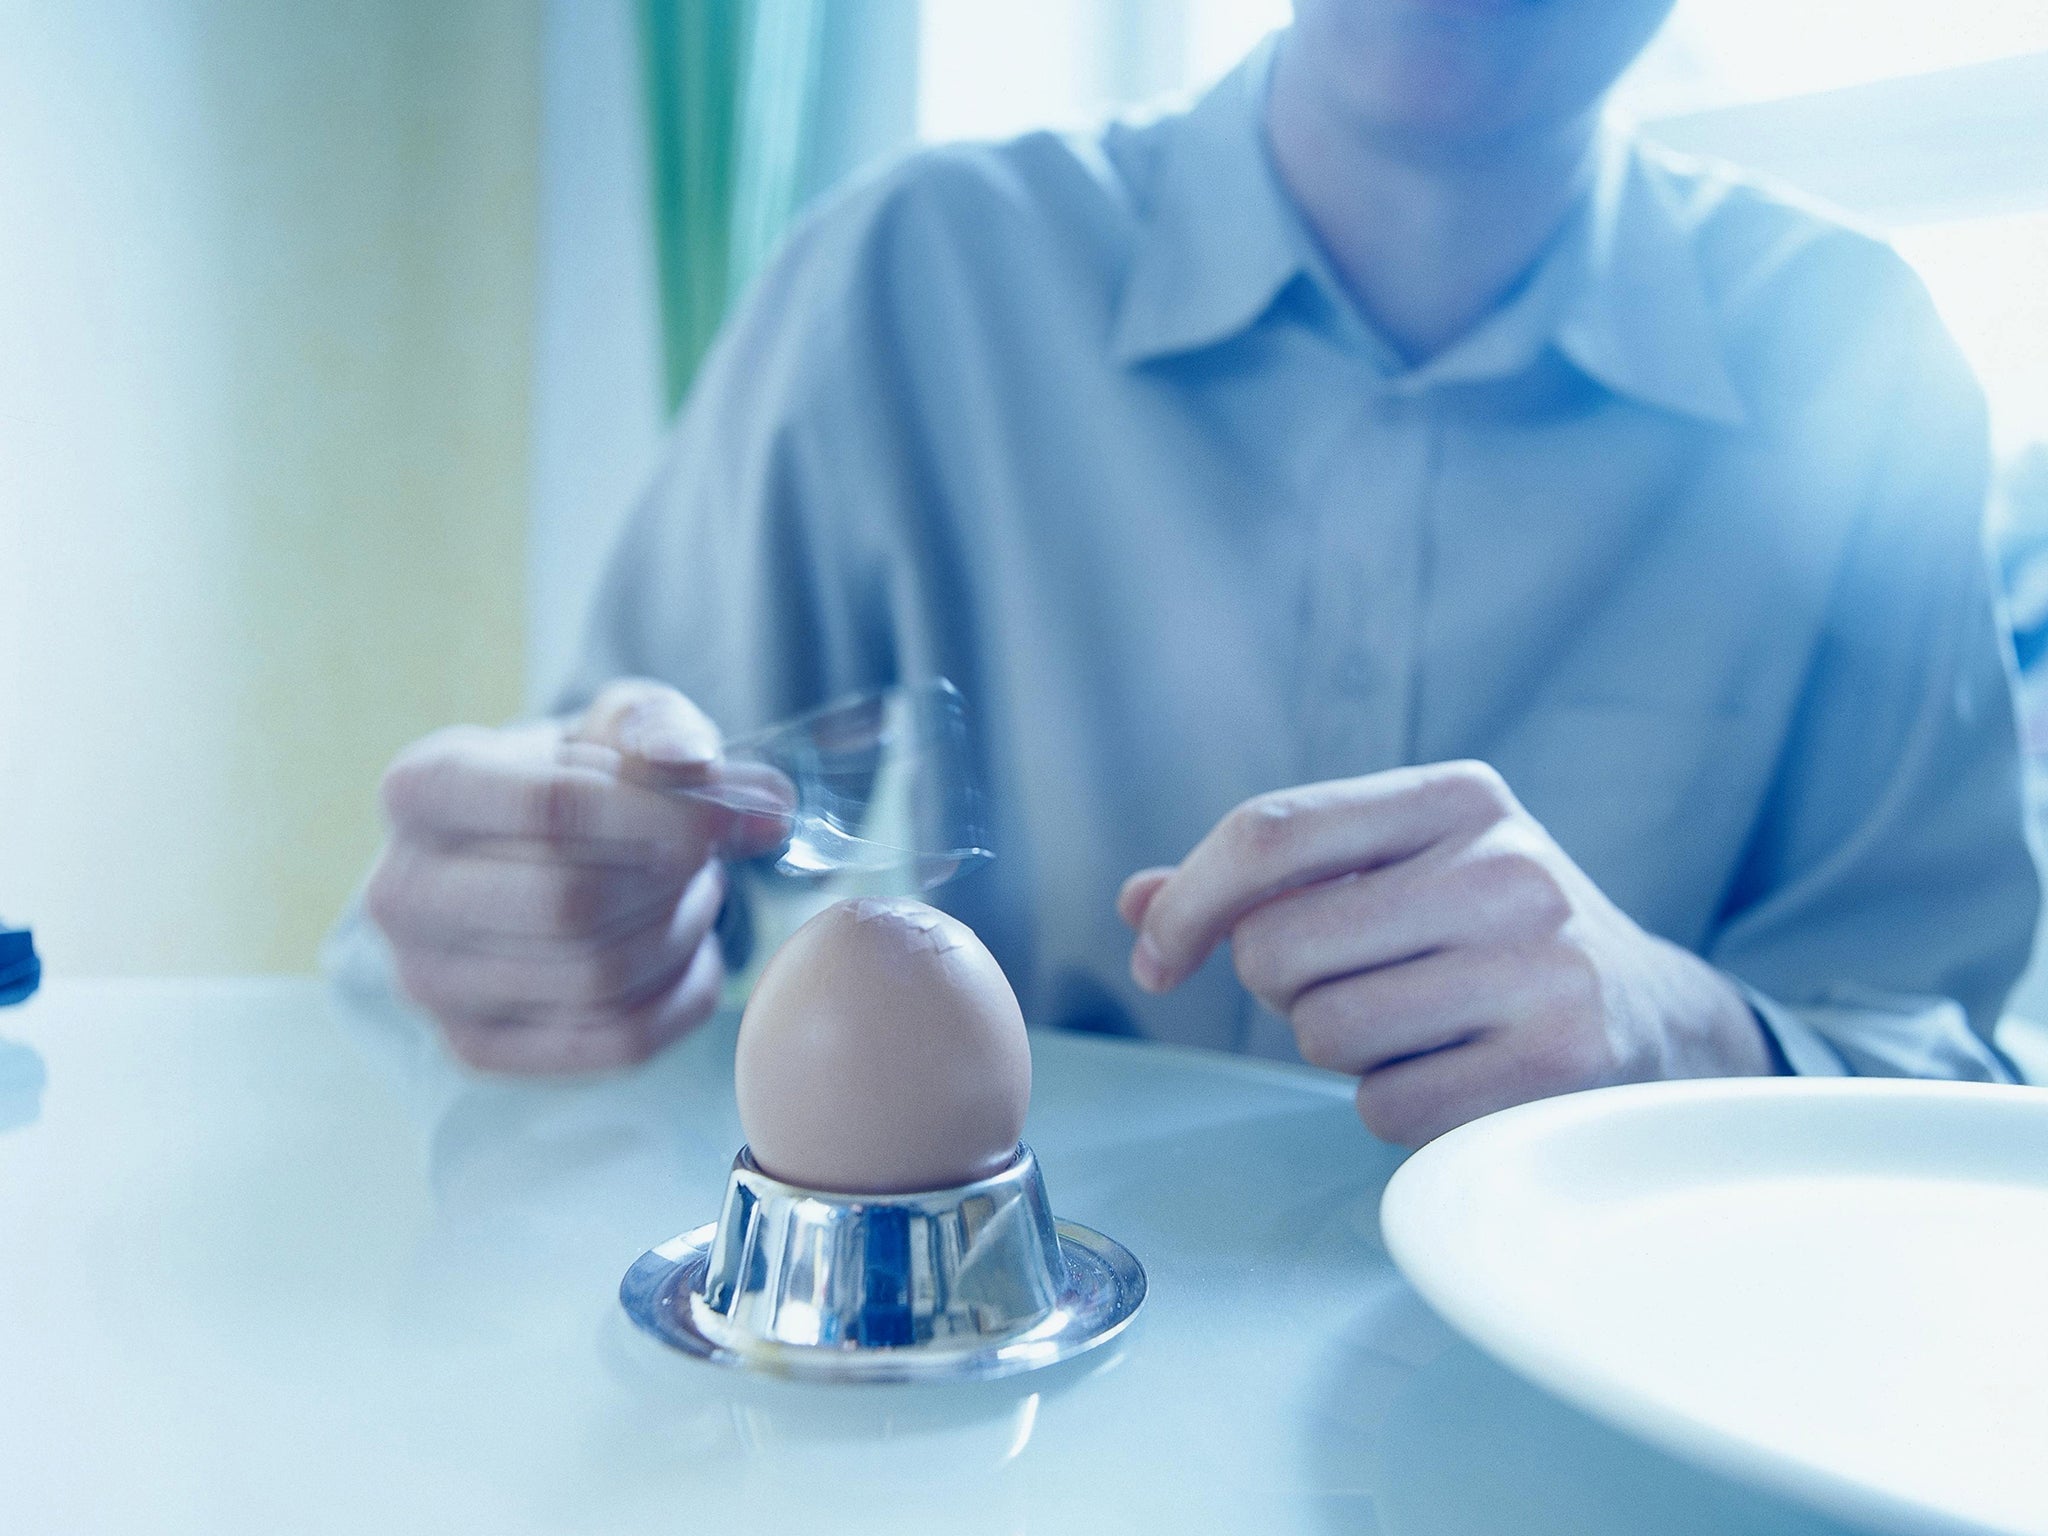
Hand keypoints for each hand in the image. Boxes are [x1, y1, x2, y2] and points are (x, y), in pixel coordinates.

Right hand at [365, 680, 786, 1073]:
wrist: (524, 857)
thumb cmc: (573, 782)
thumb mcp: (613, 726)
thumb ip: (661, 729)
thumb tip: (715, 776)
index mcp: (420, 789)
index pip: (549, 808)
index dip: (659, 813)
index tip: (728, 813)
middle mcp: (400, 892)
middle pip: (571, 902)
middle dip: (668, 880)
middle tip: (709, 854)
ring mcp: (429, 982)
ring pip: (595, 977)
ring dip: (680, 933)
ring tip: (695, 893)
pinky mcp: (474, 1049)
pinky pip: (612, 1043)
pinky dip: (681, 1000)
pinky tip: (693, 955)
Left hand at [1117, 761, 1770, 1145]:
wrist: (1658, 1022)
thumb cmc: (1492, 941)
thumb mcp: (1398, 875)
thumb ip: (1268, 882)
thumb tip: (1135, 903)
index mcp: (1457, 798)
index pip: (1270, 832)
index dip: (1187, 905)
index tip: (1158, 959)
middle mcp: (1508, 866)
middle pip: (1278, 946)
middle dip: (1280, 988)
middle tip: (1346, 988)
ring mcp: (1542, 964)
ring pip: (1324, 1033)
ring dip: (1341, 1051)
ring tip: (1417, 1026)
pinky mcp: (1559, 1061)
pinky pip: (1383, 1106)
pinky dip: (1394, 1107)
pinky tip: (1456, 1075)